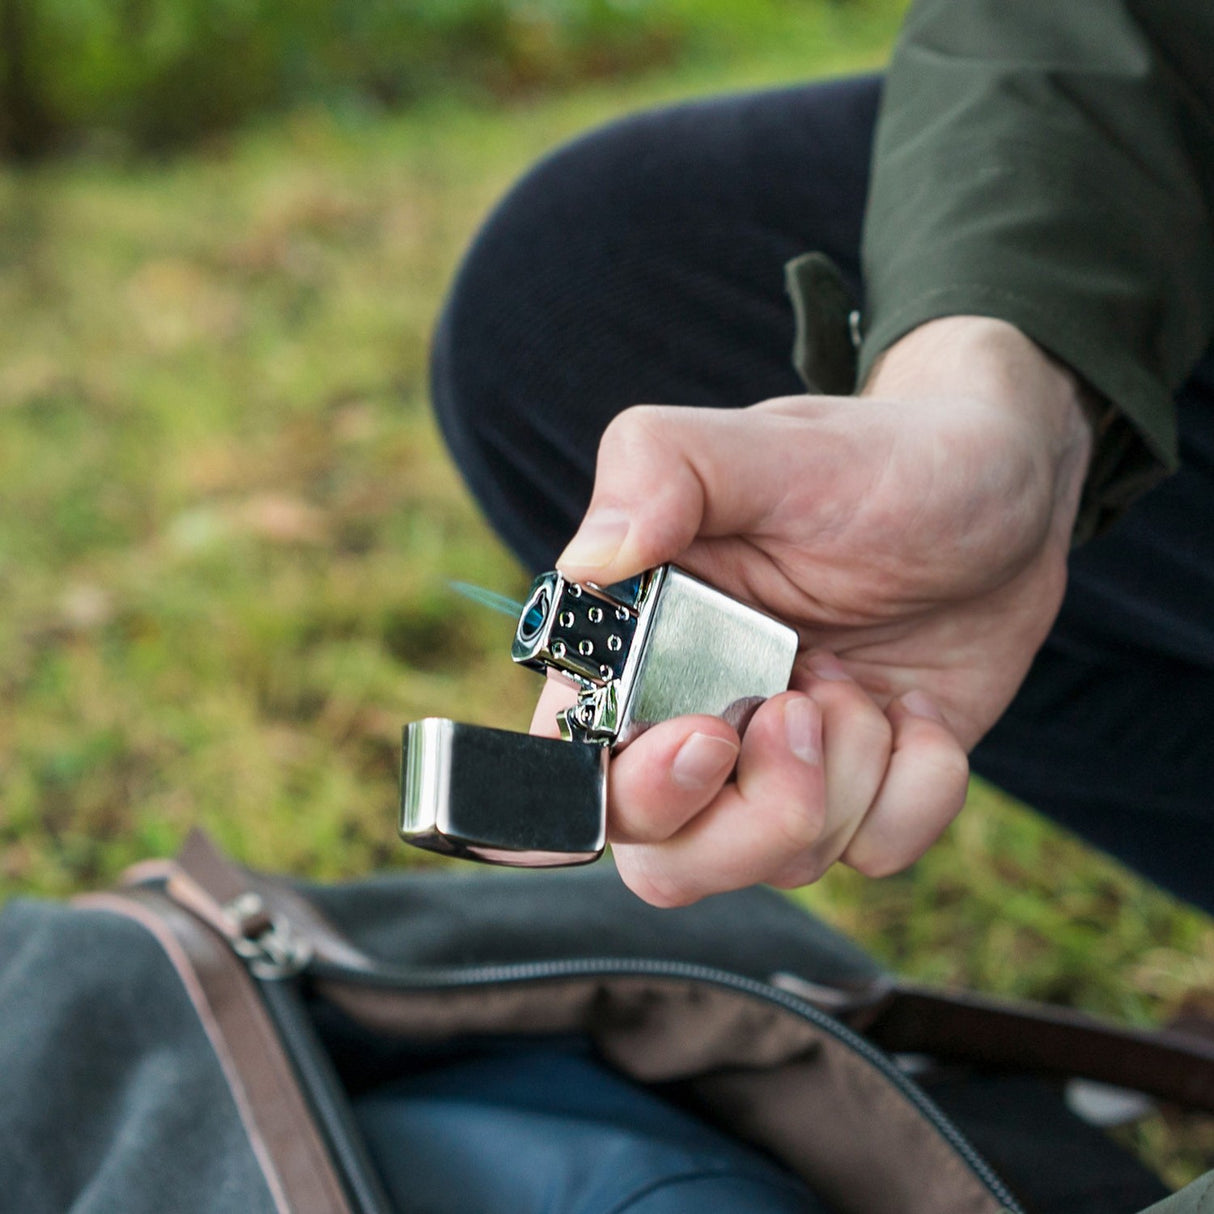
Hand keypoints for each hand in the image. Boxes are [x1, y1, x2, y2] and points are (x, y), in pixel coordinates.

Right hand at [532, 317, 1092, 905]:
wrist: (994, 484)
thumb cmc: (867, 459)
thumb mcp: (762, 444)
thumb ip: (654, 469)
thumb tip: (587, 561)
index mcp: (633, 650)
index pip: (573, 778)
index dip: (631, 792)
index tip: (710, 735)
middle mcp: (692, 721)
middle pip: (665, 861)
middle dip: (756, 810)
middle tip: (805, 706)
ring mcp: (779, 767)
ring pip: (779, 864)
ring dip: (846, 774)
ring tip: (861, 677)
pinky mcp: (863, 789)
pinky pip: (878, 852)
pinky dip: (917, 788)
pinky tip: (918, 709)